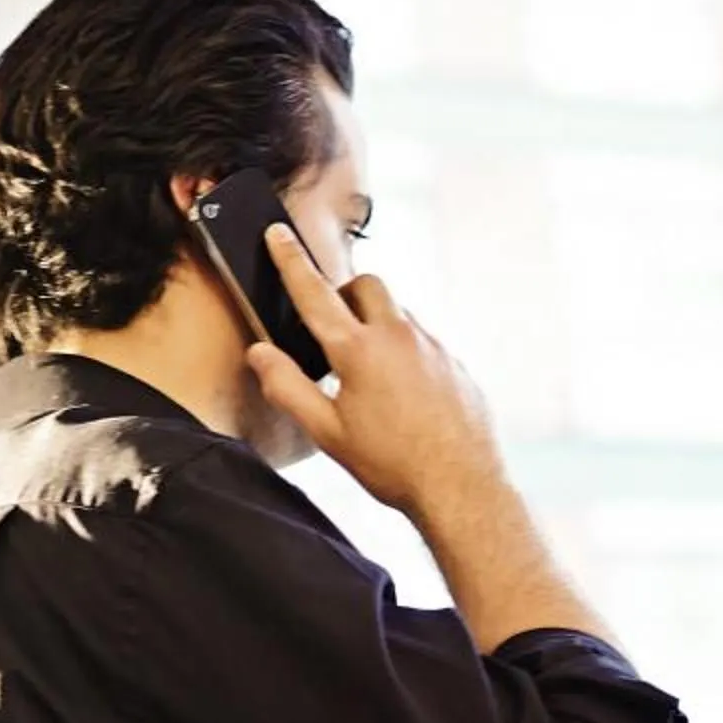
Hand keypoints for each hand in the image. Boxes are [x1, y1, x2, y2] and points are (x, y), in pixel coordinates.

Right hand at [244, 221, 509, 520]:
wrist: (461, 489)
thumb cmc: (393, 465)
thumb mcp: (327, 432)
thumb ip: (288, 387)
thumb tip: (260, 354)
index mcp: (359, 350)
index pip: (315, 292)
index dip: (291, 260)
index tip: (279, 234)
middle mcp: (399, 337)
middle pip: (367, 285)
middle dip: (346, 293)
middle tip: (334, 328)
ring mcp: (434, 347)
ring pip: (399, 314)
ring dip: (378, 326)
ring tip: (370, 376)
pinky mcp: (457, 365)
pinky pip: (426, 342)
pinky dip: (406, 353)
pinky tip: (404, 395)